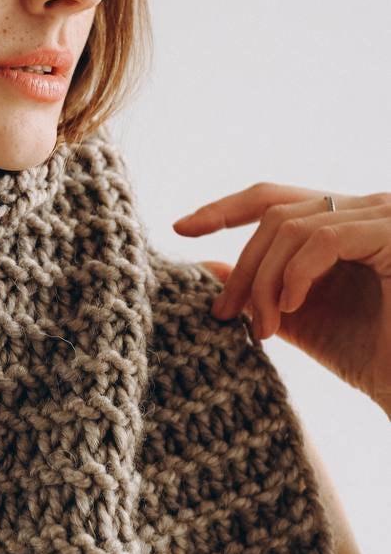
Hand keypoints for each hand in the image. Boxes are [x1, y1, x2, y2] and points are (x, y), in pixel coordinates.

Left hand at [172, 183, 390, 415]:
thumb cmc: (371, 356)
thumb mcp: (298, 317)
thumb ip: (258, 289)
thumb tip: (204, 266)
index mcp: (343, 220)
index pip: (273, 198)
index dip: (225, 208)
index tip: (183, 229)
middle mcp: (366, 207)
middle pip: (276, 213)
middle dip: (243, 266)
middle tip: (225, 314)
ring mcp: (383, 215)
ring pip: (293, 227)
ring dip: (265, 280)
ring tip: (265, 328)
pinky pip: (324, 239)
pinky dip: (297, 273)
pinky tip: (291, 308)